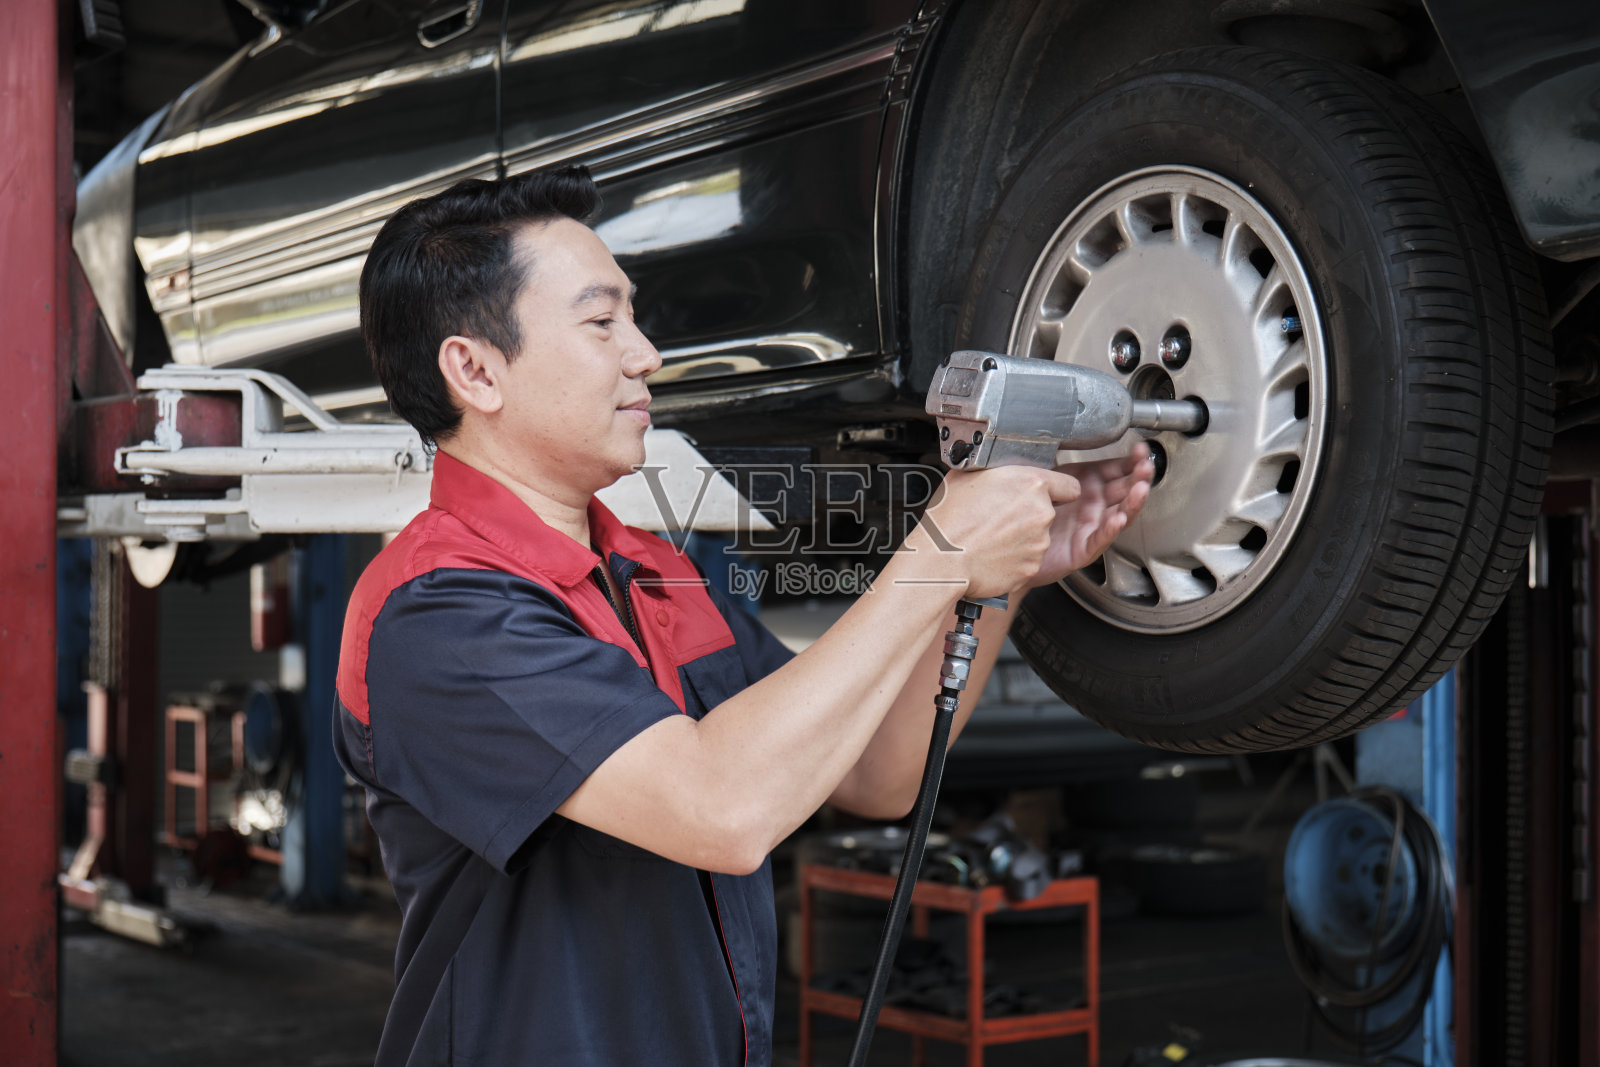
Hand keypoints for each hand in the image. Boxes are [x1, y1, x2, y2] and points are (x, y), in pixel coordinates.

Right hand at [909, 464, 1083, 598]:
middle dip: (1029, 514)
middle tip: (1000, 517)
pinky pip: (1027, 560)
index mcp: (1030, 484)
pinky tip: (991, 553)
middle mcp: (1041, 513)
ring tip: (991, 537)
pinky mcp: (1031, 568)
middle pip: (1048, 512)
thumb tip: (998, 469)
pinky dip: (1014, 558)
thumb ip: (996, 471)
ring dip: (1021, 537)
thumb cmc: (949, 520)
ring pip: (1037, 538)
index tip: (1047, 495)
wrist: (941, 560)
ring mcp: (1038, 543)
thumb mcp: (967, 476)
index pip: (1069, 486)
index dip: (1057, 490)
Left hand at [1028, 442, 1155, 587]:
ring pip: (1120, 514)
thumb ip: (1059, 465)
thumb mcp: (1043, 479)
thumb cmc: (1028, 512)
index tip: (1140, 450)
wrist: (1013, 545)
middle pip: (1123, 490)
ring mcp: (1091, 527)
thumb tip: (1069, 442)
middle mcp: (1093, 505)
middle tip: (1146, 466)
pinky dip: (1111, 529)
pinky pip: (1101, 538)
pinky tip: (1119, 519)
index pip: (1114, 470)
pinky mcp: (1083, 549)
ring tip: (1141, 489)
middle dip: (1138, 478)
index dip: (1129, 461)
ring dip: (1133, 502)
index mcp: (1086, 485)